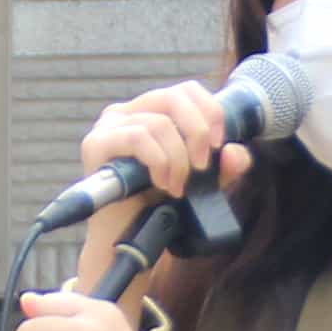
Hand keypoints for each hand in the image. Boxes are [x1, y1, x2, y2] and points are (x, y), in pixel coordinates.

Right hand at [63, 87, 256, 296]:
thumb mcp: (206, 184)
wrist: (133, 240)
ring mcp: (109, 126)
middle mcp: (129, 112)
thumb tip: (235, 153)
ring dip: (177, 159)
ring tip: (177, 187)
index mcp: (153, 112)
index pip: (186, 89)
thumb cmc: (164, 206)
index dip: (209, 111)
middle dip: (197, 132)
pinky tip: (162, 184)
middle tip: (202, 166)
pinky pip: (137, 137)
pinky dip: (158, 161)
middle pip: (173, 97)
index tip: (218, 144)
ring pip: (158, 123)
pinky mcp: (96, 144)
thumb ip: (226, 167)